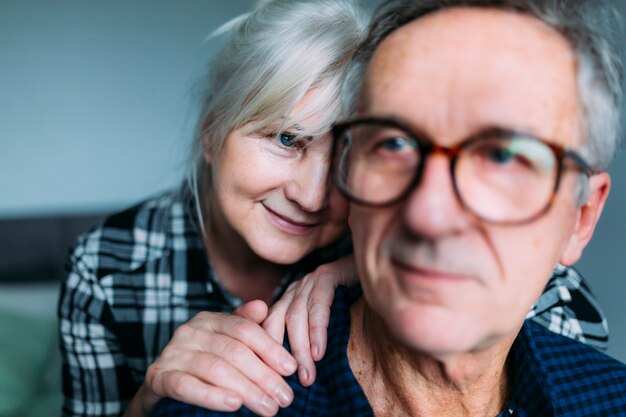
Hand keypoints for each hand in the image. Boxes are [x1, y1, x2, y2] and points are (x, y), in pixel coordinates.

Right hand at [126, 301, 296, 416]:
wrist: (161, 386)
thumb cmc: (203, 363)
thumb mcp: (226, 343)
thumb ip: (246, 327)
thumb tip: (263, 307)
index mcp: (209, 320)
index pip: (244, 329)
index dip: (270, 349)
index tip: (291, 369)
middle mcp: (190, 332)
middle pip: (234, 351)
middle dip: (263, 375)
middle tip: (285, 397)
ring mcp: (172, 353)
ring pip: (215, 369)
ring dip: (246, 390)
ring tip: (268, 407)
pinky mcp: (157, 376)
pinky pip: (185, 385)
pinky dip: (211, 395)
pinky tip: (233, 404)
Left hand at [263, 254, 356, 385]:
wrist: (376, 264)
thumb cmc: (353, 297)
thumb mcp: (330, 318)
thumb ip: (315, 335)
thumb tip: (307, 372)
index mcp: (291, 299)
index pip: (269, 324)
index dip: (267, 349)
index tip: (271, 376)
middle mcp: (296, 288)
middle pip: (278, 322)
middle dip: (283, 356)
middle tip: (293, 383)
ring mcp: (310, 280)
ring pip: (296, 316)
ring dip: (300, 349)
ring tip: (307, 374)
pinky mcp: (327, 274)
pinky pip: (318, 304)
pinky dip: (317, 330)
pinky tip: (319, 351)